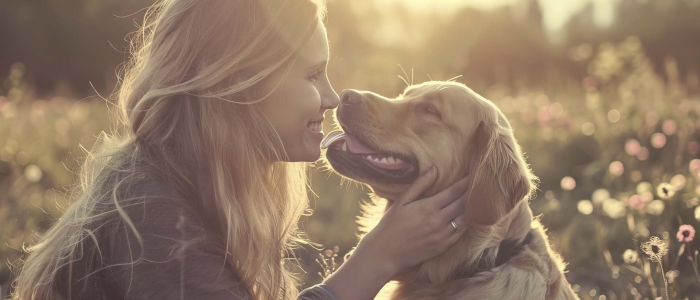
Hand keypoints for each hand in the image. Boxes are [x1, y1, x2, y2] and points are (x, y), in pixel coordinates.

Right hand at [353, 166, 469, 275]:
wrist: (385, 252)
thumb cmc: (391, 224)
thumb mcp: (402, 201)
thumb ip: (420, 185)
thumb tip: (434, 169)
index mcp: (428, 207)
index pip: (454, 191)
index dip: (466, 182)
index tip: (475, 174)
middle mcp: (438, 220)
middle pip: (463, 204)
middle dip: (472, 193)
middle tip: (481, 185)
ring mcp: (442, 235)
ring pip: (465, 219)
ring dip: (472, 209)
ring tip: (477, 200)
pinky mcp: (443, 247)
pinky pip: (461, 233)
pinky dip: (467, 224)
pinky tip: (468, 218)